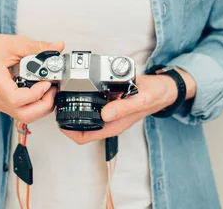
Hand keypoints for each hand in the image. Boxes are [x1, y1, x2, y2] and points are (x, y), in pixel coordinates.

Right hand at [0, 31, 64, 122]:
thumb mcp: (15, 43)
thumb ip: (38, 47)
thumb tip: (57, 48)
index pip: (16, 99)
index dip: (36, 94)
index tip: (47, 82)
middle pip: (23, 114)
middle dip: (44, 105)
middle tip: (53, 88)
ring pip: (24, 116)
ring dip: (41, 106)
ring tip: (49, 88)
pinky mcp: (5, 103)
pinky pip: (22, 111)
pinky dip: (36, 104)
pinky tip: (41, 90)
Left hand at [59, 68, 195, 144]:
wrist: (164, 89)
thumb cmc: (155, 95)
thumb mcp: (141, 99)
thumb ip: (124, 107)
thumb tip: (105, 114)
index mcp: (114, 124)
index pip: (84, 137)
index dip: (68, 132)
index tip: (58, 119)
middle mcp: (109, 120)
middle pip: (81, 127)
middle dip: (66, 119)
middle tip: (57, 103)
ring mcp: (110, 112)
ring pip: (86, 115)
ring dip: (74, 108)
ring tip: (64, 93)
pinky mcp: (112, 102)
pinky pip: (94, 103)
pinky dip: (85, 97)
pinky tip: (81, 85)